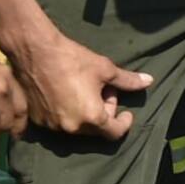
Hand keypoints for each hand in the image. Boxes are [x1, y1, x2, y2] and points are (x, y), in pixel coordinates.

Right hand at [0, 0, 151, 138]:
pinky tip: (65, 93)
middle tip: (103, 90)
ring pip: (76, 126)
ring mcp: (52, 125)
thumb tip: (149, 82)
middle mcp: (72, 128)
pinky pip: (58, 122)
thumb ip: (127, 81)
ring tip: (83, 90)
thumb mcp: (105, 69)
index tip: (126, 113)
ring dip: (84, 114)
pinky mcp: (38, 120)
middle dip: (104, 113)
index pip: (114, 132)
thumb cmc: (72, 58)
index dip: (124, 123)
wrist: (35, 51)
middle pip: (95, 130)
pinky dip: (66, 112)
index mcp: (91, 117)